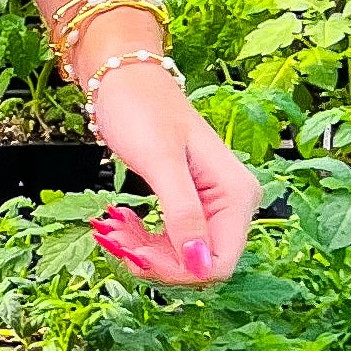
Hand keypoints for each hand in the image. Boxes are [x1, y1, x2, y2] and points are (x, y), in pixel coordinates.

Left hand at [84, 60, 261, 287]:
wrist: (126, 80)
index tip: (136, 254)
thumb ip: (183, 212)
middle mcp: (233, 204)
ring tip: (114, 230)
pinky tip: (123, 223)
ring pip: (183, 258)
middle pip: (200, 264)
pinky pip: (172, 242)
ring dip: (144, 252)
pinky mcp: (193, 206)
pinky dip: (143, 241)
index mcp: (236, 195)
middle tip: (115, 240)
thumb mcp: (160, 162)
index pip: (219, 262)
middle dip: (155, 260)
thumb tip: (199, 264)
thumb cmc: (142, 109)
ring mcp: (214, 206)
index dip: (177, 270)